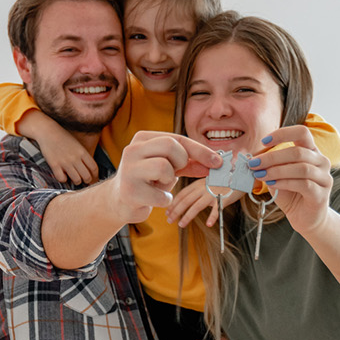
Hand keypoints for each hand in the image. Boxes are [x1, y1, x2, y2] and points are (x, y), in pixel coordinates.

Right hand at [33, 123, 98, 184]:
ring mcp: (65, 162)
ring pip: (77, 180)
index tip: (93, 177)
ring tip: (73, 178)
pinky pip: (62, 179)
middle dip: (86, 181)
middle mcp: (75, 158)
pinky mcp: (54, 165)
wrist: (47, 131)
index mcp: (82, 152)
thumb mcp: (77, 144)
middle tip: (83, 180)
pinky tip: (62, 175)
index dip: (95, 175)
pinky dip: (63, 179)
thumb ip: (83, 155)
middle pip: (87, 176)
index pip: (94, 168)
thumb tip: (87, 168)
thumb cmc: (62, 137)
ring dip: (76, 181)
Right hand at [108, 131, 222, 223]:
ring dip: (170, 181)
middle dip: (181, 162)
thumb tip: (216, 162)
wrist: (121, 200)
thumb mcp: (170, 166)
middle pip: (170, 146)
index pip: (177, 138)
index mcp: (142, 138)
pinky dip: (165, 199)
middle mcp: (132, 150)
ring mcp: (128, 170)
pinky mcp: (130, 192)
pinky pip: (161, 195)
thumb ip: (190, 162)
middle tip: (175, 172)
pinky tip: (154, 198)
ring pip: (164, 167)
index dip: (200, 151)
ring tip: (160, 185)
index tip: (217, 162)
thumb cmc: (149, 180)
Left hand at [166, 178, 242, 227]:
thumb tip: (191, 201)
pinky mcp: (224, 198)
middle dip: (175, 211)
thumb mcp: (208, 183)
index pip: (182, 194)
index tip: (167, 212)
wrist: (241, 174)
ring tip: (181, 225)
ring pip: (196, 206)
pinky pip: (217, 209)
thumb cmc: (225, 180)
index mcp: (199, 184)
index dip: (174, 203)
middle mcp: (203, 188)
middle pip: (186, 200)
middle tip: (169, 220)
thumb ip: (199, 190)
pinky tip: (208, 224)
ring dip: (187, 216)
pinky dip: (212, 217)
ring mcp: (213, 193)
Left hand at [250, 126, 333, 234]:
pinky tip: (272, 185)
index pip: (302, 132)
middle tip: (253, 163)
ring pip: (302, 167)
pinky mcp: (321, 194)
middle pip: (298, 152)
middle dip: (272, 157)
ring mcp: (324, 177)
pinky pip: (304, 184)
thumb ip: (269, 165)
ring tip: (260, 175)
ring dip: (277, 170)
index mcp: (311, 151)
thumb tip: (252, 158)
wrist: (304, 217)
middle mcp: (321, 161)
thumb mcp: (277, 175)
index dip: (283, 134)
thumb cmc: (291, 193)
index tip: (264, 141)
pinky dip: (285, 182)